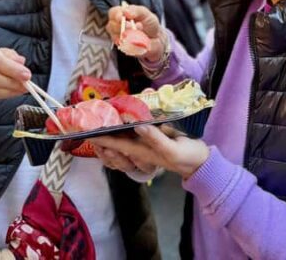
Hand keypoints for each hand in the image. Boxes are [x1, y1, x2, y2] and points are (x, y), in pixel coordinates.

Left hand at [90, 125, 208, 178]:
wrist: (199, 160)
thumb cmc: (186, 155)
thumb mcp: (173, 148)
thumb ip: (156, 138)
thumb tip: (137, 124)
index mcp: (142, 152)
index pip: (117, 144)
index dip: (101, 137)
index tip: (86, 132)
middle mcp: (138, 151)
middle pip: (113, 148)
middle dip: (98, 141)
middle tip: (86, 130)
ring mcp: (142, 148)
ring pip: (117, 147)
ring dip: (105, 142)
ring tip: (94, 134)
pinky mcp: (148, 143)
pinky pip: (127, 144)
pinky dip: (117, 139)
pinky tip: (112, 133)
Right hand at [107, 4, 166, 62]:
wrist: (157, 38)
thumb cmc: (149, 23)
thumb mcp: (146, 14)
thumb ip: (136, 11)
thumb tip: (125, 12)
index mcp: (121, 14)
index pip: (113, 13)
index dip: (116, 15)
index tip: (121, 18)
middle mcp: (116, 25)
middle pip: (111, 26)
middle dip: (121, 26)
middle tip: (132, 27)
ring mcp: (118, 37)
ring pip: (116, 37)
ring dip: (128, 36)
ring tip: (139, 34)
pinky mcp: (123, 48)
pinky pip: (123, 47)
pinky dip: (131, 44)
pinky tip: (137, 42)